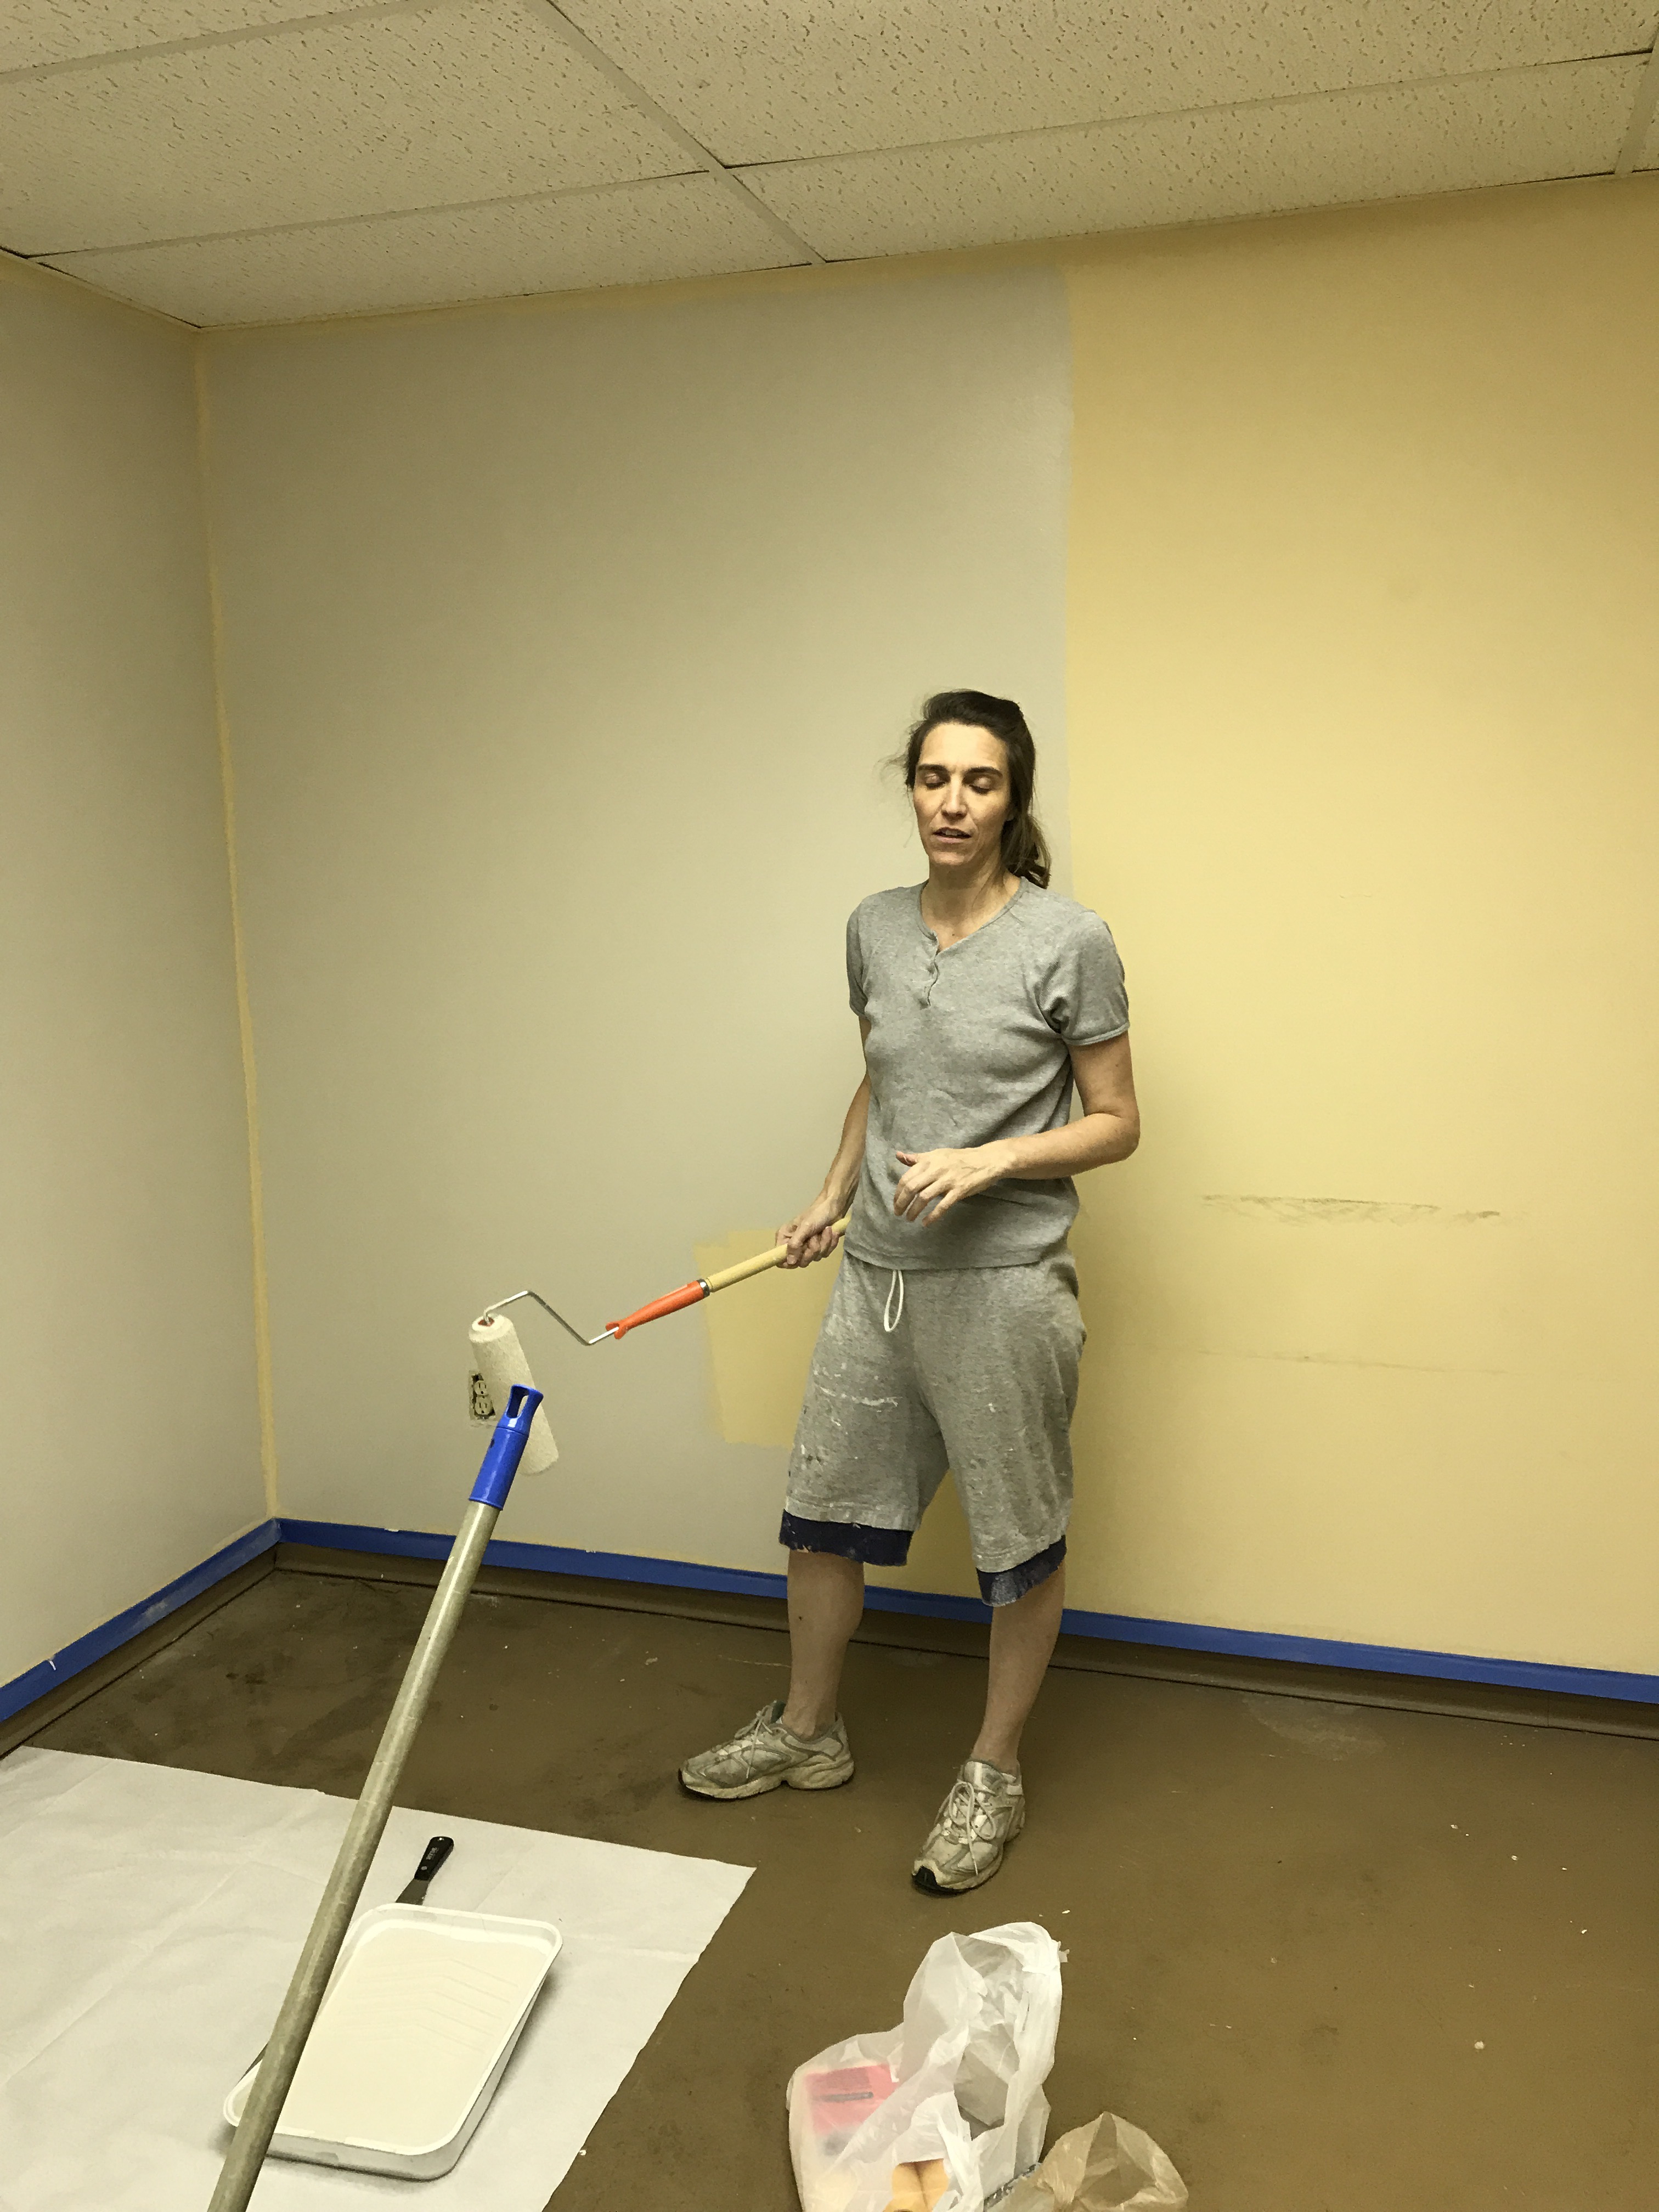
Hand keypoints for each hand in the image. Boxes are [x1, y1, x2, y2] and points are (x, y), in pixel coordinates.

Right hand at [777, 1197, 846, 1267]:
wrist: (834, 1208)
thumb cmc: (816, 1214)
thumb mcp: (804, 1228)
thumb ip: (795, 1244)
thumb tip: (790, 1262)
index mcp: (785, 1239)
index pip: (780, 1260)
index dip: (789, 1262)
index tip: (799, 1257)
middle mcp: (794, 1245)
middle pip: (800, 1262)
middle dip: (811, 1250)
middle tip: (815, 1237)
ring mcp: (808, 1248)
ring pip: (814, 1258)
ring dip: (823, 1244)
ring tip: (825, 1230)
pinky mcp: (820, 1248)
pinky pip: (825, 1254)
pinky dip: (830, 1243)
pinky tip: (830, 1232)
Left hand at [892, 1144, 1012, 1224]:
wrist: (986, 1160)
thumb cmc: (960, 1158)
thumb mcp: (937, 1154)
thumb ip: (917, 1158)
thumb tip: (898, 1155)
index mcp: (929, 1160)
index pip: (907, 1177)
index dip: (898, 1192)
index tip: (895, 1202)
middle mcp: (936, 1169)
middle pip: (912, 1187)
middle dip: (901, 1202)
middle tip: (898, 1213)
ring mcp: (948, 1180)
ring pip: (924, 1197)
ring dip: (914, 1210)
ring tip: (909, 1218)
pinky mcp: (959, 1191)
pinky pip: (943, 1206)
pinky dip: (933, 1216)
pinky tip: (926, 1222)